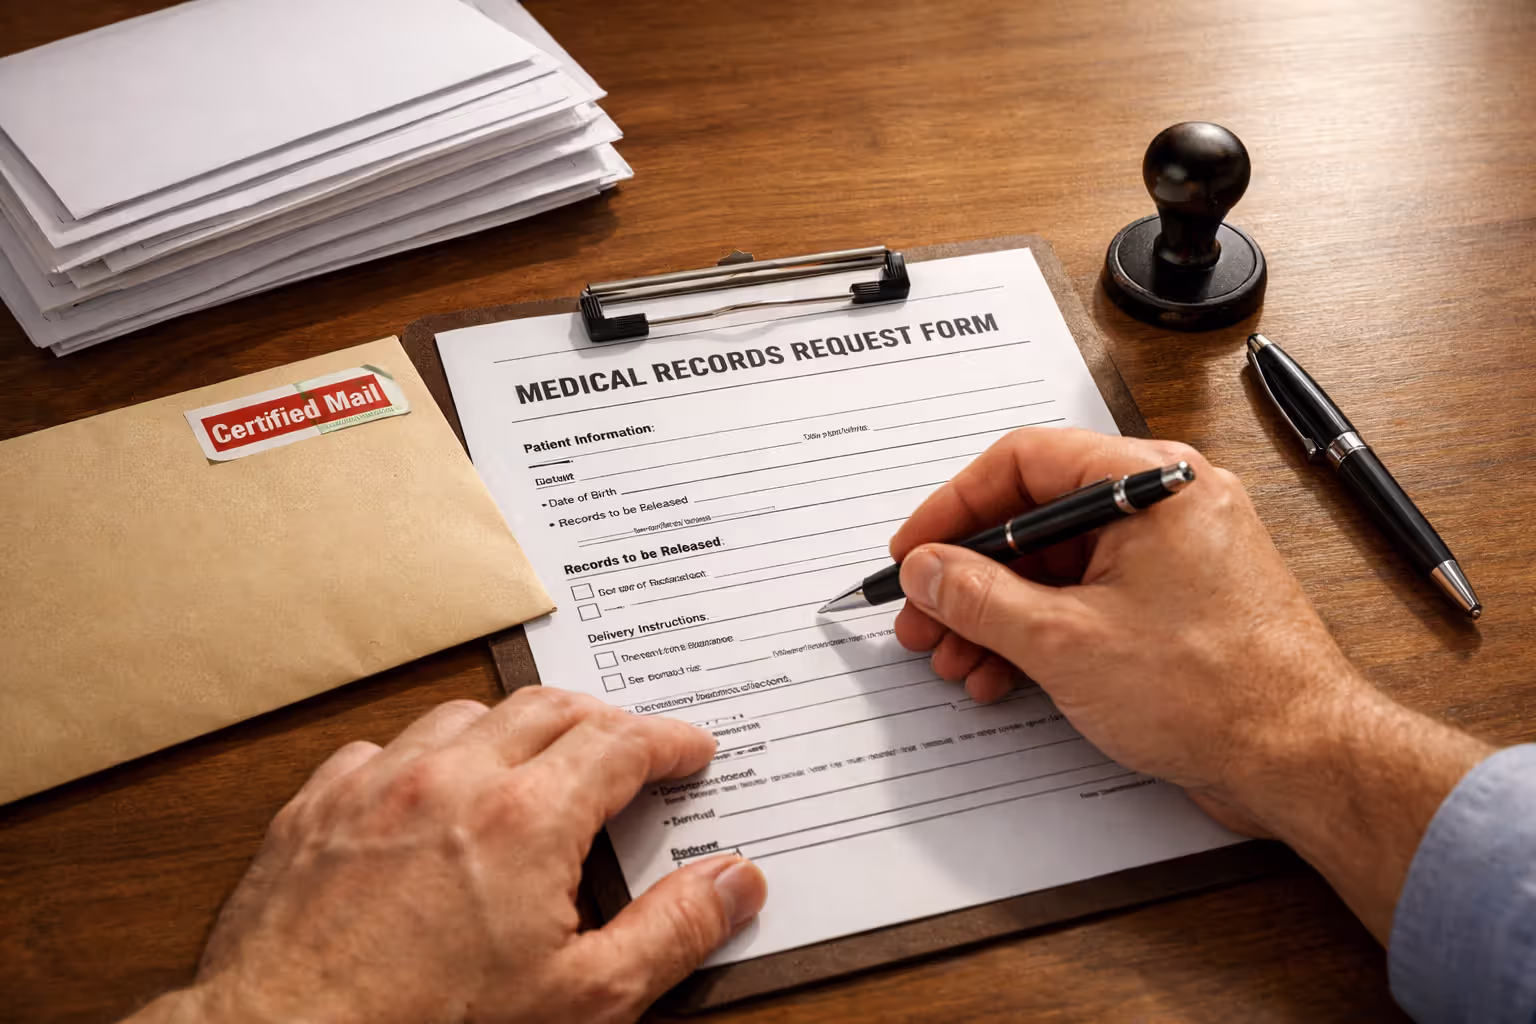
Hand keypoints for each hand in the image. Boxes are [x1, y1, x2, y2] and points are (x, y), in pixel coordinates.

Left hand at [129, 688, 766, 1023]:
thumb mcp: (584, 1001)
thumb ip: (672, 931)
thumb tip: (734, 882)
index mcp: (527, 818)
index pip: (622, 740)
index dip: (668, 740)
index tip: (690, 750)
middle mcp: (451, 779)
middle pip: (550, 707)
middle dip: (603, 719)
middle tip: (630, 749)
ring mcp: (377, 786)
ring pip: (466, 715)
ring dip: (515, 728)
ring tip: (538, 761)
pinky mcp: (316, 808)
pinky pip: (383, 749)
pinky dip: (426, 757)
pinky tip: (432, 792)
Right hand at [889, 427, 1489, 938]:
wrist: (1301, 761)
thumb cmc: (1218, 691)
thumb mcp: (1064, 640)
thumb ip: (979, 597)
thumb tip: (928, 570)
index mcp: (1152, 483)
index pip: (1025, 461)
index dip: (954, 507)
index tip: (914, 551)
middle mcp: (1166, 506)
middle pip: (1036, 518)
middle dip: (969, 576)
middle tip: (923, 615)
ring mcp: (1172, 557)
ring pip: (1057, 566)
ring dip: (996, 613)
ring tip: (954, 658)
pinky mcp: (1174, 605)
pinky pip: (1088, 599)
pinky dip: (1039, 632)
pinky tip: (1002, 674)